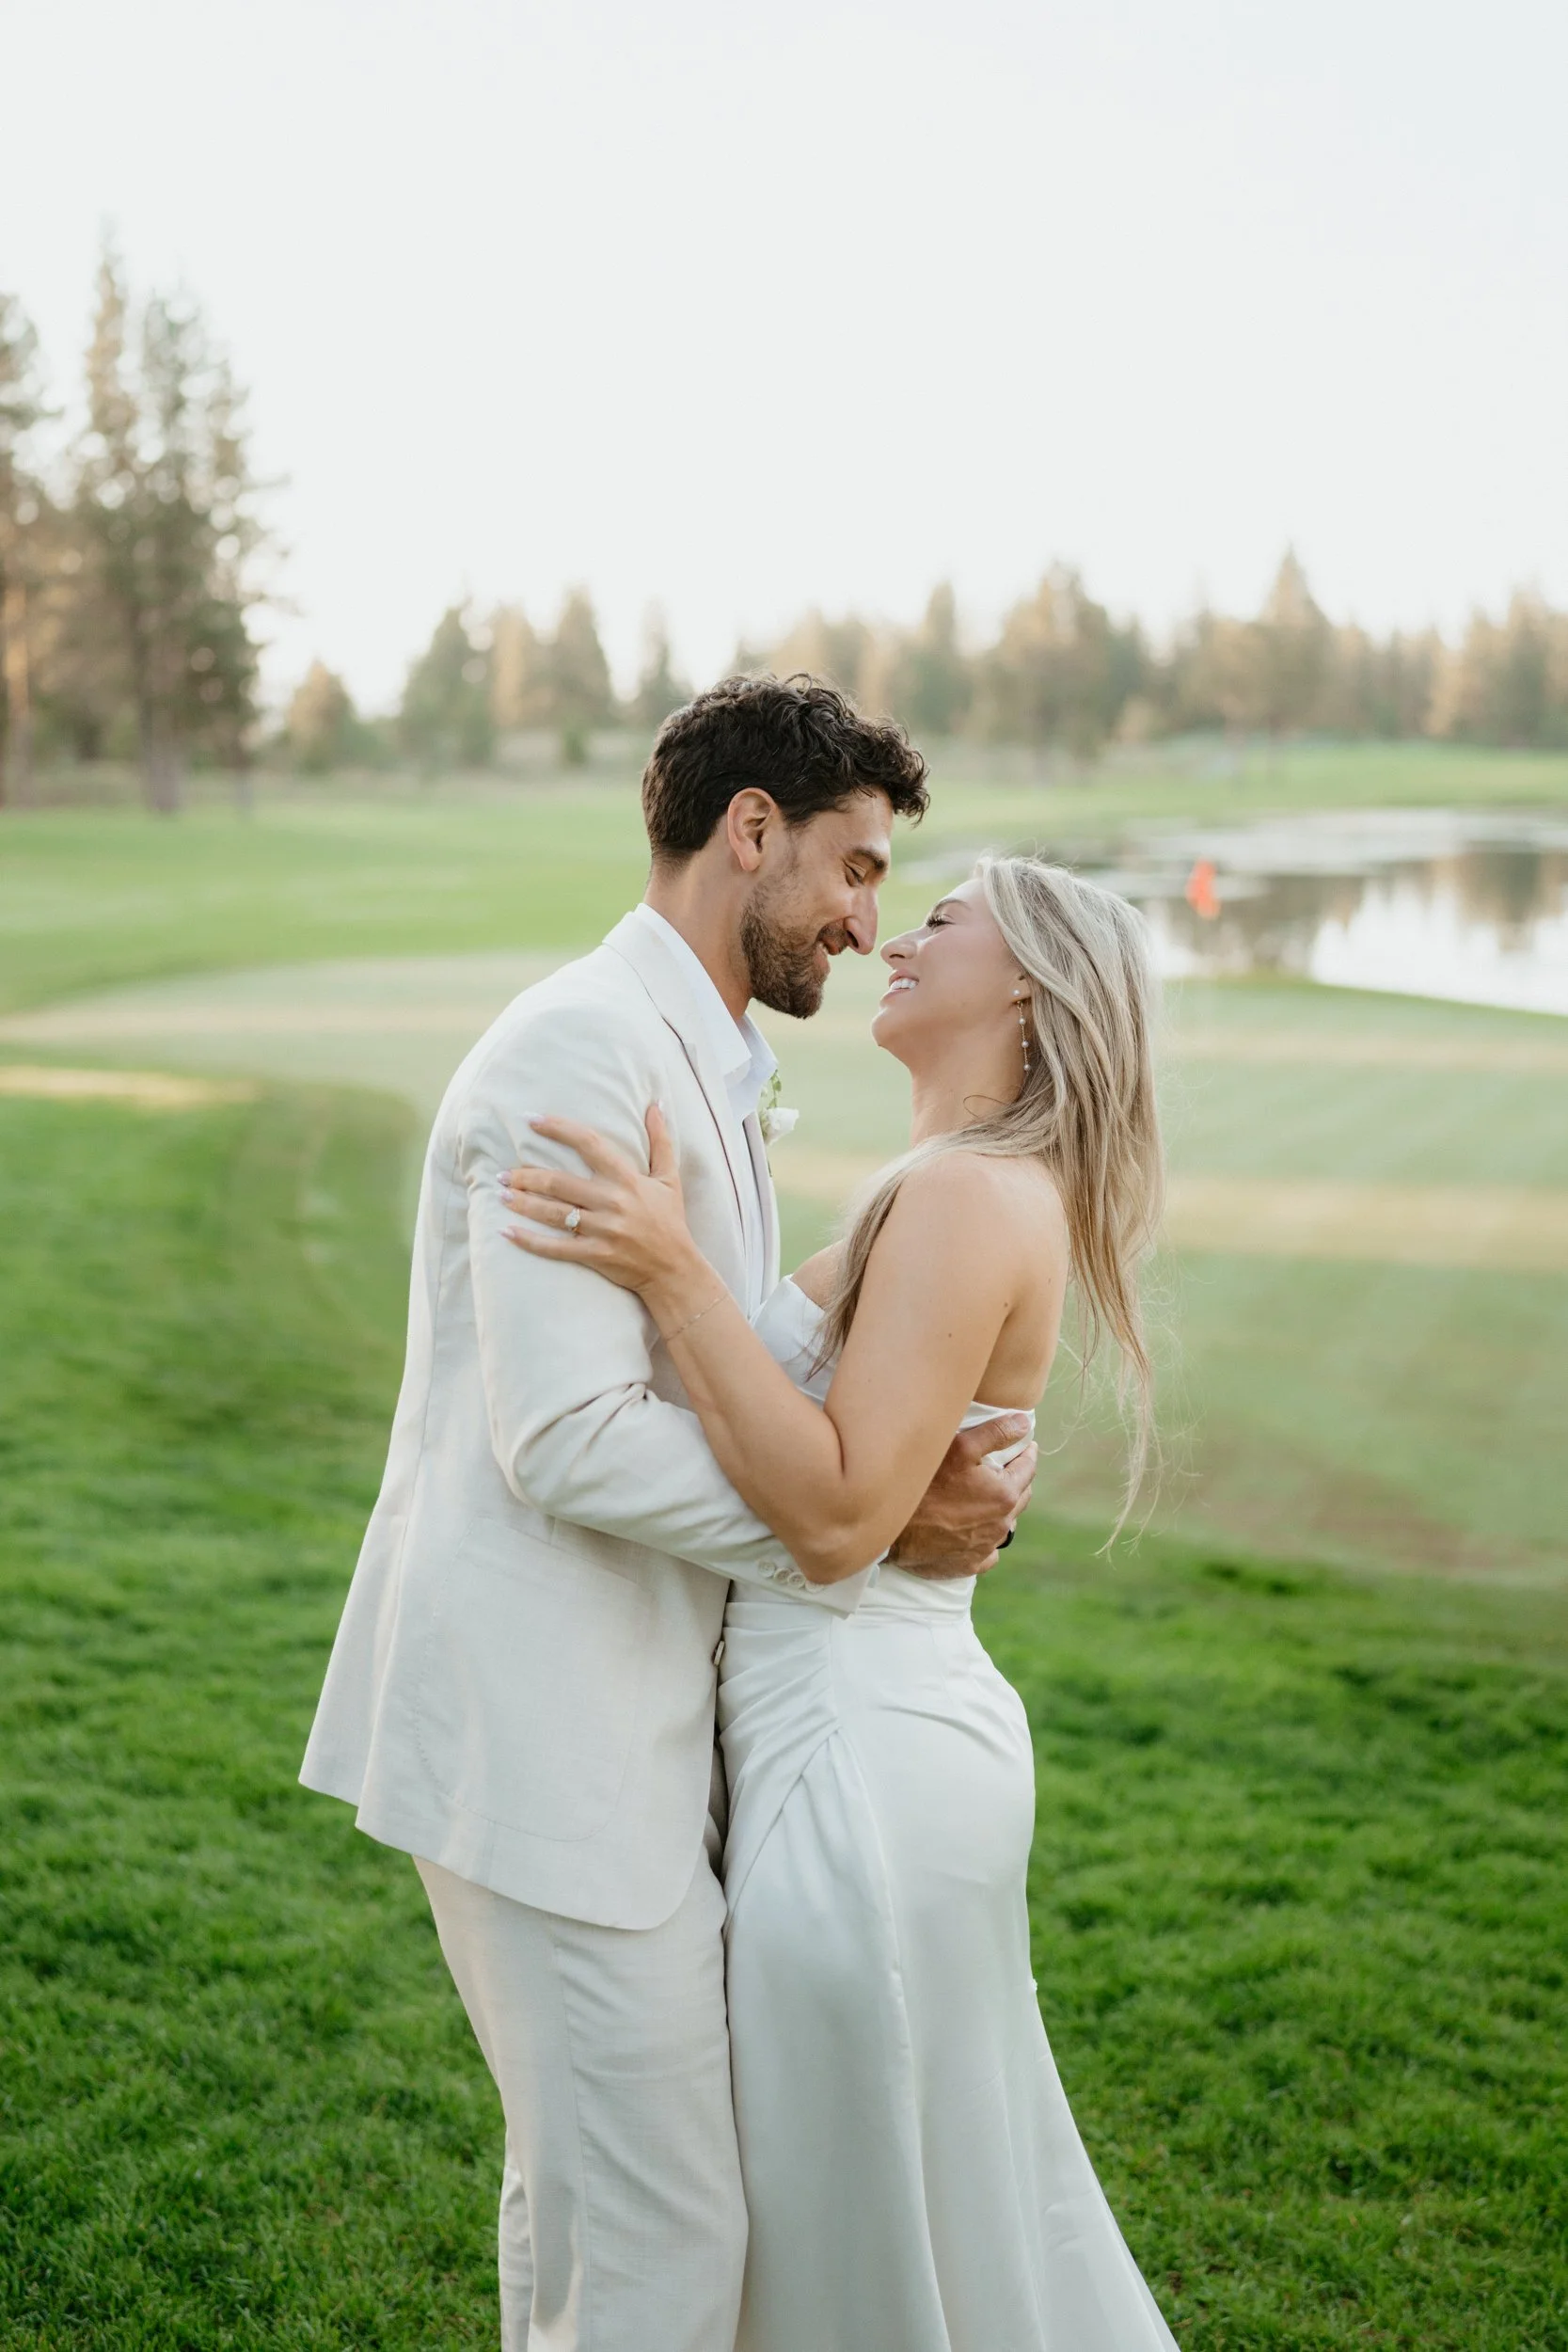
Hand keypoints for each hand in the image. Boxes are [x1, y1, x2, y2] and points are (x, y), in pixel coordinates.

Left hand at [501, 1105, 709, 1309]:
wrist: (675, 1269)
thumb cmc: (670, 1221)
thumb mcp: (670, 1179)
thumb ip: (661, 1141)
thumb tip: (655, 1104)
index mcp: (628, 1179)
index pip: (589, 1144)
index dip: (559, 1129)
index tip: (532, 1120)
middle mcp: (613, 1202)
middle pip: (559, 1182)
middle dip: (526, 1175)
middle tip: (503, 1172)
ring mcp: (603, 1230)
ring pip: (553, 1213)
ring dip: (522, 1203)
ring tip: (500, 1194)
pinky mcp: (596, 1255)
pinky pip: (556, 1248)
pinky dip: (530, 1241)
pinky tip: (507, 1232)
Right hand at [887, 1415, 1035, 1579]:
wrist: (892, 1528)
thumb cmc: (924, 1483)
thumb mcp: (959, 1447)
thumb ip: (996, 1433)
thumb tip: (1023, 1424)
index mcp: (1004, 1494)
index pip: (1028, 1469)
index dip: (1026, 1453)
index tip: (1025, 1445)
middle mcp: (1001, 1524)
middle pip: (1020, 1497)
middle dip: (1016, 1480)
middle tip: (1004, 1468)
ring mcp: (986, 1548)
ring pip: (1005, 1523)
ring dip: (1000, 1509)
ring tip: (984, 1496)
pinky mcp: (969, 1564)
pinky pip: (988, 1551)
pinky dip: (985, 1538)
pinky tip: (972, 1528)